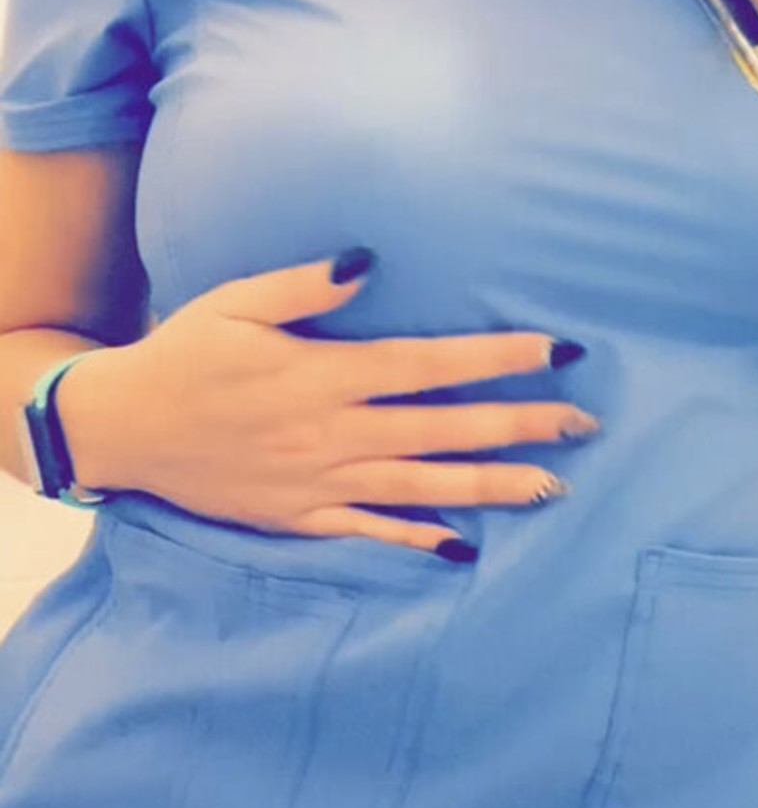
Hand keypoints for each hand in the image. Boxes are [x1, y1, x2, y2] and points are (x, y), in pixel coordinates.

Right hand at [57, 255, 600, 555]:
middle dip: (520, 425)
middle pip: (444, 428)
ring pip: (422, 484)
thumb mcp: (236, 303)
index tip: (557, 351)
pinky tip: (465, 545)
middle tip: (585, 422)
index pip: (430, 364)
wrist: (121, 428)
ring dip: (491, 485)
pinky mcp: (300, 516)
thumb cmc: (184, 353)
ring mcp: (318, 480)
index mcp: (323, 373)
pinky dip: (418, 539)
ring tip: (554, 486)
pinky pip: (370, 530)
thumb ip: (307, 288)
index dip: (498, 357)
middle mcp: (331, 431)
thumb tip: (368, 261)